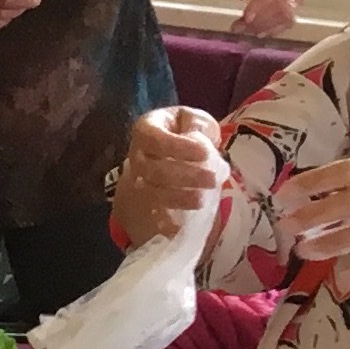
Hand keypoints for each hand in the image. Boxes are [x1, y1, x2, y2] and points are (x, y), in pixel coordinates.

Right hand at [110, 106, 226, 248]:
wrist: (166, 154)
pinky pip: (149, 213)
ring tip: (202, 201)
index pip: (154, 138)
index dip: (178, 147)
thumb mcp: (192, 119)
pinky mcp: (144, 200)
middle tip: (213, 179)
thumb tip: (199, 135)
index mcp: (146, 130)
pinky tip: (176, 229)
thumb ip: (196, 123)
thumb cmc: (183, 133)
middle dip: (185, 176)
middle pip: (153, 169)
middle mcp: (137, 156)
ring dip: (177, 198)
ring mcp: (138, 179)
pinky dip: (162, 222)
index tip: (205, 153)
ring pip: (150, 192)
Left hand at [231, 0, 303, 36]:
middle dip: (260, 22)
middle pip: (284, 9)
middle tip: (236, 28)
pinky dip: (273, 28)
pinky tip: (257, 32)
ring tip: (243, 31)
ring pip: (288, 17)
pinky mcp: (295, 0)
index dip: (261, 7)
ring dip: (265, 28)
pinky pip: (288, 19)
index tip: (244, 19)